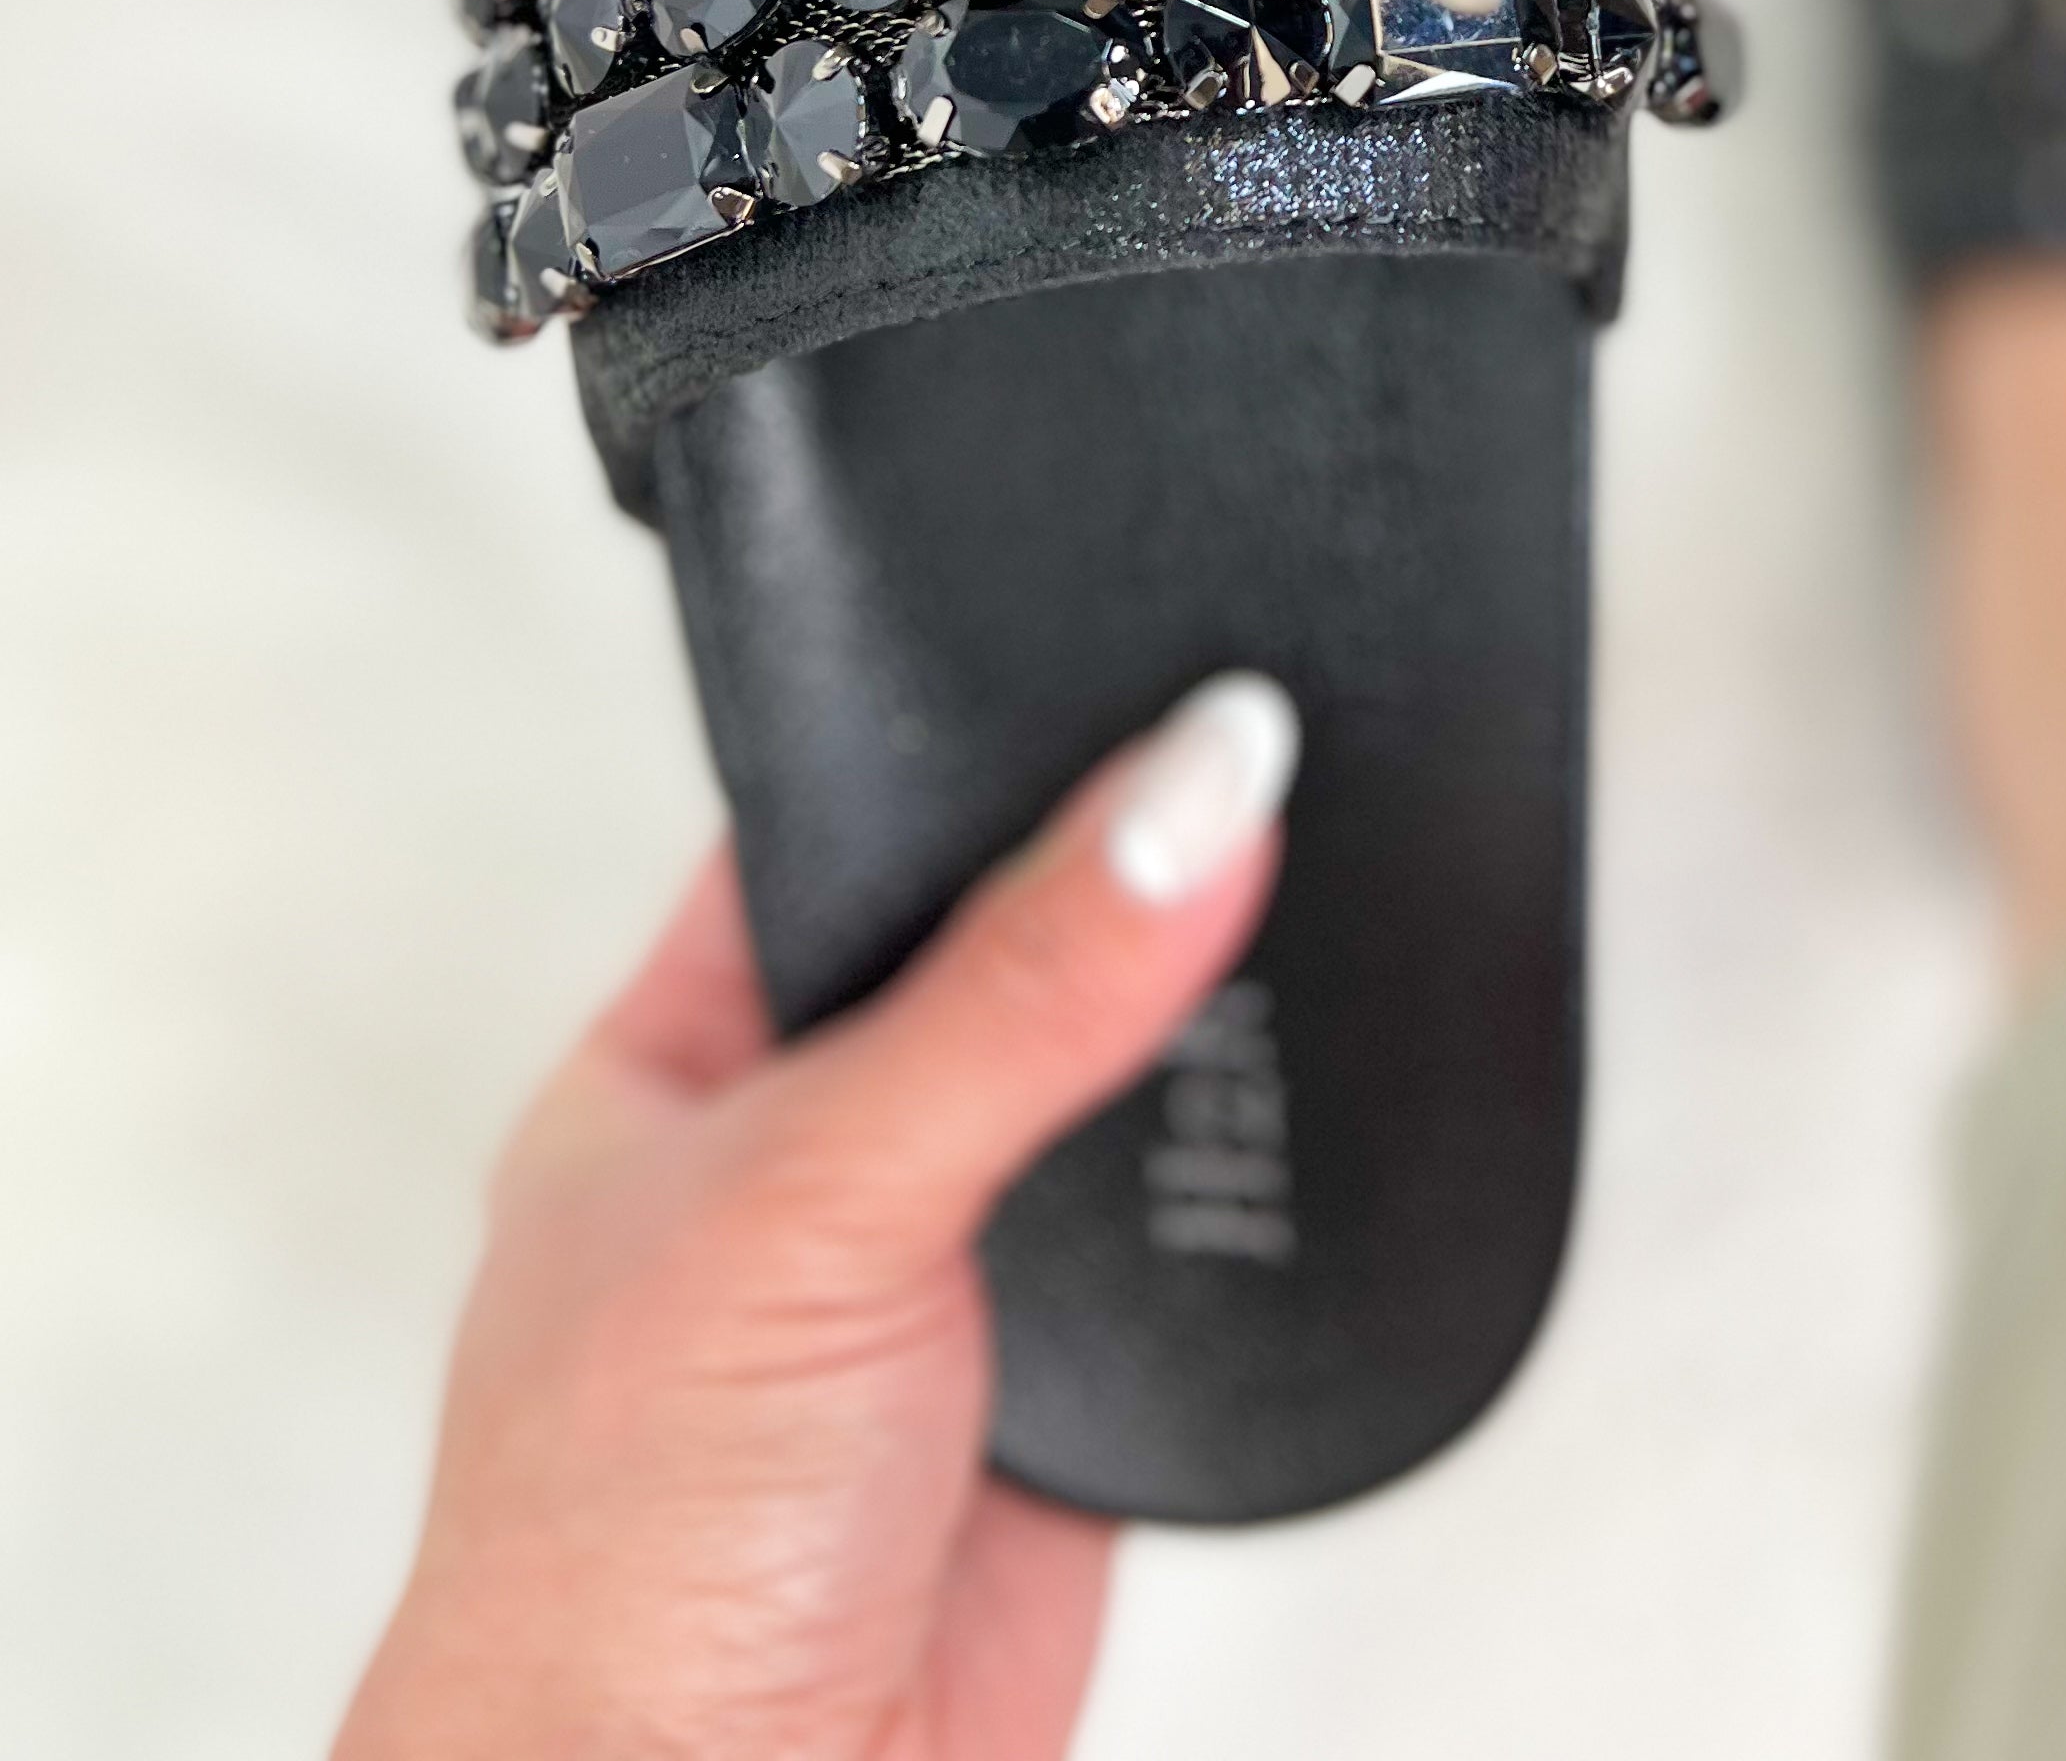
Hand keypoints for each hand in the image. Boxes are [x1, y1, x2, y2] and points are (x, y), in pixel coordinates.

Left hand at [337, 673, 1299, 1760]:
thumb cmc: (619, 1562)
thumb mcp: (819, 1198)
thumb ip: (1021, 989)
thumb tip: (1193, 786)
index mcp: (683, 1055)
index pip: (848, 820)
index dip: (980, 729)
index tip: (1144, 649)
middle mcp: (814, 1151)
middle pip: (1013, 940)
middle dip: (1123, 887)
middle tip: (1257, 771)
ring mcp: (947, 1273)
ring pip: (1118, 1085)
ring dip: (1204, 1044)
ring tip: (1297, 937)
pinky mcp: (1073, 1388)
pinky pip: (1196, 1239)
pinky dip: (1258, 1193)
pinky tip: (1299, 1127)